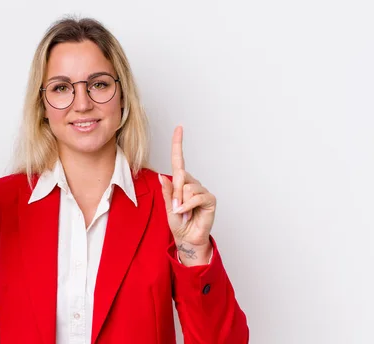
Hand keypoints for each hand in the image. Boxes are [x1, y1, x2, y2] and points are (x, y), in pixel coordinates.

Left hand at [159, 126, 215, 262]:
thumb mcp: (167, 206)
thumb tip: (163, 176)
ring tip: (183, 213)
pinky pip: (196, 196)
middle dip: (174, 193)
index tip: (179, 128)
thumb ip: (166, 191)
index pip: (179, 160)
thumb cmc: (178, 223)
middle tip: (176, 208)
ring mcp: (202, 190)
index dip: (178, 144)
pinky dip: (188, 206)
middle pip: (180, 177)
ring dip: (181, 202)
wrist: (187, 238)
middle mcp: (192, 183)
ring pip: (187, 187)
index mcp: (180, 183)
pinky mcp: (209, 199)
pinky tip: (187, 213)